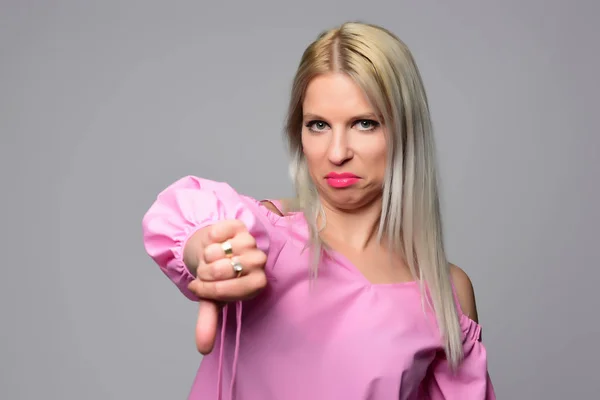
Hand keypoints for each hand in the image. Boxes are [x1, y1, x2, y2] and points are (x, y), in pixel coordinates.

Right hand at [187, 219, 267, 353]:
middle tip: (204, 272)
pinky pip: (220, 231)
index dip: (212, 290)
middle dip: (207, 272)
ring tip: (208, 258)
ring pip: (221, 250)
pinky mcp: (239, 225)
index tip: (199, 288)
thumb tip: (202, 349)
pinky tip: (212, 241)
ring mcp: (250, 242)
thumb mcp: (210, 300)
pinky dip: (210, 237)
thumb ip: (209, 322)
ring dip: (207, 255)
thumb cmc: (215, 277)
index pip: (235, 290)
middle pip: (225, 269)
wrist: (210, 250)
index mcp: (256, 284)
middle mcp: (258, 262)